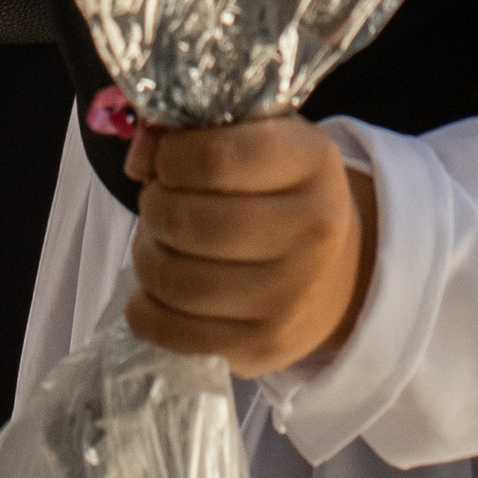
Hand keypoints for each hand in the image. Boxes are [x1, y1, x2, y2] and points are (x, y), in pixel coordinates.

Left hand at [123, 115, 375, 374]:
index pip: (215, 158)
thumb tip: (139, 160)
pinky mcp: (266, 348)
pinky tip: (149, 295)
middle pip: (189, 222)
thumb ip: (189, 129)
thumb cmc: (280, 188)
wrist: (338, 267)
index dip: (171, 158)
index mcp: (310, 161)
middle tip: (156, 205)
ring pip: (178, 281)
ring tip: (156, 244)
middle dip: (153, 209)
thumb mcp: (253, 135)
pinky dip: (146, 314)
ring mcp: (291, 298)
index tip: (166, 162)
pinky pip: (181, 337)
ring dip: (147, 258)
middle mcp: (312, 231)